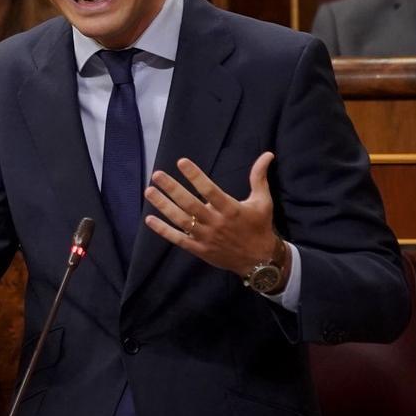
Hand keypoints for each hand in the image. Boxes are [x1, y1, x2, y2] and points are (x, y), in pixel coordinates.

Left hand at [143, 152, 282, 278]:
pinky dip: (163, 230)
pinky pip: (178, 239)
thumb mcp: (263, 201)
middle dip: (172, 188)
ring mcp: (206, 237)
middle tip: (157, 175)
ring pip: (181, 220)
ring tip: (149, 191)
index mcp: (231, 209)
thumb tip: (267, 155)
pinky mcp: (199, 249)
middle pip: (190, 204)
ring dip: (163, 206)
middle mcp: (216, 222)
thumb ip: (259, 177)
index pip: (210, 190)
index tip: (181, 162)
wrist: (260, 261)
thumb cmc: (259, 227)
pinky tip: (149, 220)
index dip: (195, 176)